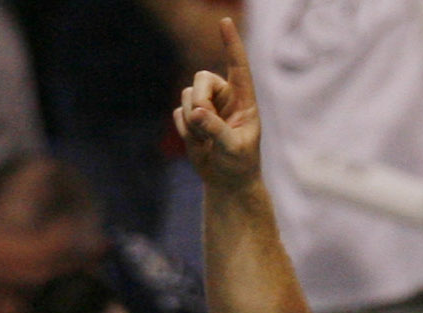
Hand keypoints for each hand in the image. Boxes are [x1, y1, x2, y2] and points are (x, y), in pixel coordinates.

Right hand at [175, 18, 262, 189]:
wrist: (226, 182)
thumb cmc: (239, 165)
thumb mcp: (233, 150)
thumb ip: (216, 130)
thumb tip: (196, 113)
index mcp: (244, 100)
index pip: (238, 66)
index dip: (231, 44)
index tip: (225, 20)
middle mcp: (225, 97)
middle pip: (201, 78)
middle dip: (198, 100)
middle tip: (202, 123)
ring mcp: (207, 106)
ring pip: (187, 95)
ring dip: (191, 121)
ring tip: (205, 140)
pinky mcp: (191, 116)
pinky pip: (177, 112)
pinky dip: (183, 130)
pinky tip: (197, 143)